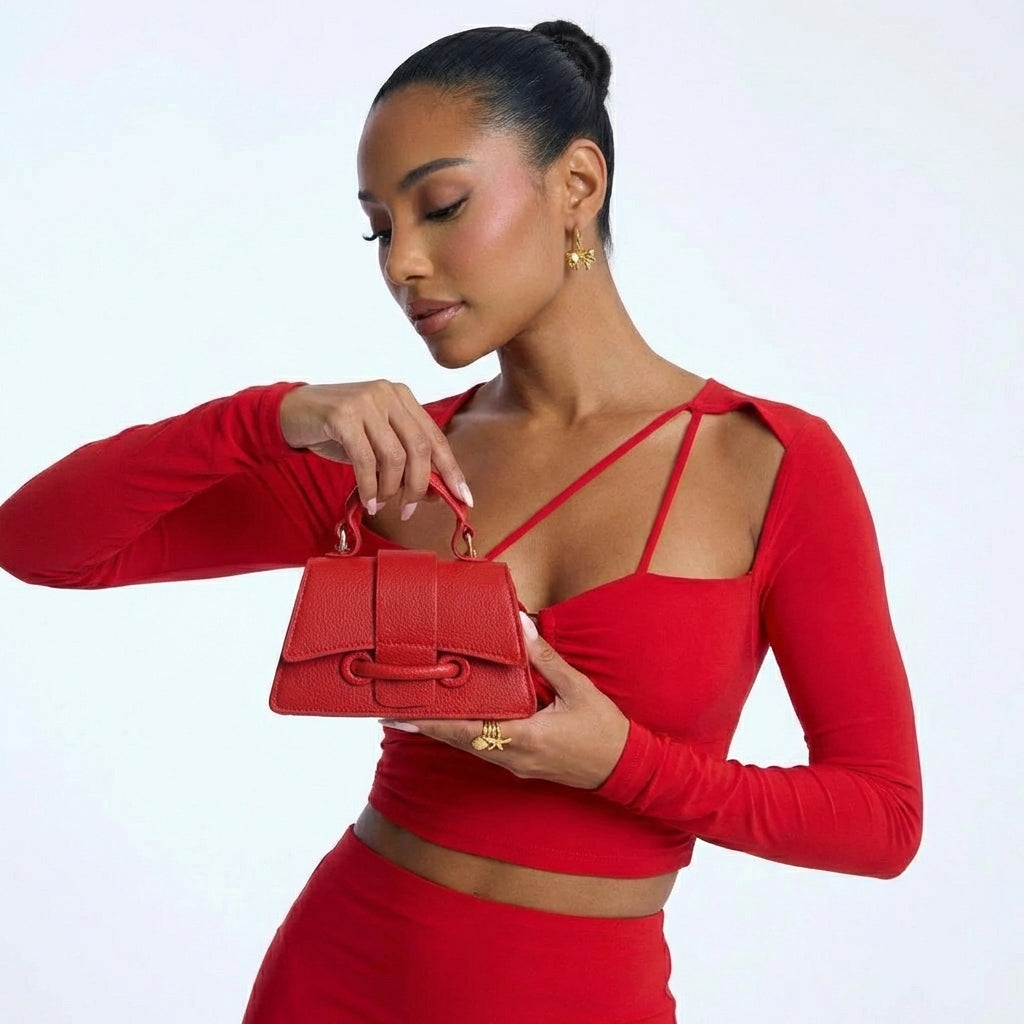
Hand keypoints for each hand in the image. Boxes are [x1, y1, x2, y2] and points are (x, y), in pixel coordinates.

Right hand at [279, 379, 472, 514]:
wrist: (292, 412)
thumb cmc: (339, 431)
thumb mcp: (377, 441)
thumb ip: (404, 459)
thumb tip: (434, 492)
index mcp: (403, 397)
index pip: (435, 437)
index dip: (451, 470)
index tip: (464, 499)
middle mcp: (388, 394)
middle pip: (419, 448)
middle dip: (418, 486)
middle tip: (408, 509)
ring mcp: (366, 401)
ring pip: (394, 457)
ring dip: (391, 489)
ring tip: (382, 503)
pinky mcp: (342, 415)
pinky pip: (366, 460)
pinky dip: (370, 487)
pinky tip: (368, 501)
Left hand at [380, 612, 630, 789]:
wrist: (625, 769)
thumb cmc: (604, 729)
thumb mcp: (577, 689)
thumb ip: (546, 659)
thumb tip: (521, 624)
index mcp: (524, 738)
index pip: (466, 731)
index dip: (430, 724)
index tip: (399, 716)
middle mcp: (513, 756)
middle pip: (459, 741)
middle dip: (426, 727)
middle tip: (391, 712)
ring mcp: (516, 764)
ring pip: (470, 747)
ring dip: (443, 731)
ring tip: (415, 714)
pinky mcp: (522, 764)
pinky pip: (486, 749)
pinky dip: (465, 734)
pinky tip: (455, 721)